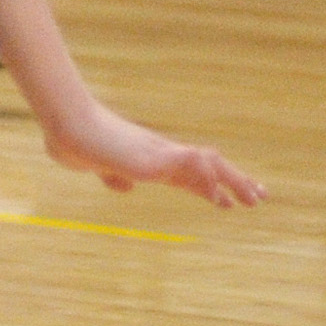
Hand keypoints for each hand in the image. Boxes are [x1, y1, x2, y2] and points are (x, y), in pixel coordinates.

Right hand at [44, 99, 262, 207]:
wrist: (65, 125)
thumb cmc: (72, 141)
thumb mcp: (92, 165)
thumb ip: (110, 176)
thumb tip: (125, 187)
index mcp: (148, 159)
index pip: (189, 173)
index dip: (211, 186)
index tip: (230, 200)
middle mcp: (160, 153)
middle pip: (208, 166)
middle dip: (235, 181)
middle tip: (260, 196)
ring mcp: (159, 152)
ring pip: (208, 164)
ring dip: (233, 181)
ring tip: (254, 198)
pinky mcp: (153, 157)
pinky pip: (191, 165)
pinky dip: (209, 180)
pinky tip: (220, 197)